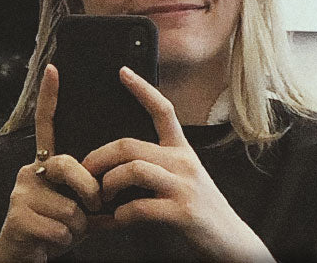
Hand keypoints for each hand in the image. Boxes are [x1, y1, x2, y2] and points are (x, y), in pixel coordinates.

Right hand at [0, 65, 101, 262]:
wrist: (24, 257)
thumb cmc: (54, 231)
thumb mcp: (79, 209)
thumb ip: (95, 194)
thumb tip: (124, 184)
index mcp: (46, 164)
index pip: (47, 126)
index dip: (50, 98)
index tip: (54, 69)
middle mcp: (30, 171)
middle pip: (69, 166)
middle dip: (90, 192)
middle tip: (92, 209)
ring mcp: (21, 191)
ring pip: (69, 206)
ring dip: (77, 227)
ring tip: (64, 230)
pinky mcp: (17, 215)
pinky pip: (60, 227)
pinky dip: (65, 240)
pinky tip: (52, 240)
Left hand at [80, 69, 275, 262]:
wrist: (232, 245)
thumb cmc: (199, 213)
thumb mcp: (182, 181)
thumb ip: (156, 168)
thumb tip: (117, 166)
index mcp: (182, 152)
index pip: (163, 111)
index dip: (142, 89)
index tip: (122, 71)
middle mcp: (183, 163)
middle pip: (130, 145)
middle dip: (98, 157)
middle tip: (84, 172)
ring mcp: (184, 187)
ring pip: (132, 170)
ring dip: (107, 185)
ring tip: (101, 199)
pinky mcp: (182, 212)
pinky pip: (139, 207)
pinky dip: (119, 216)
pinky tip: (115, 221)